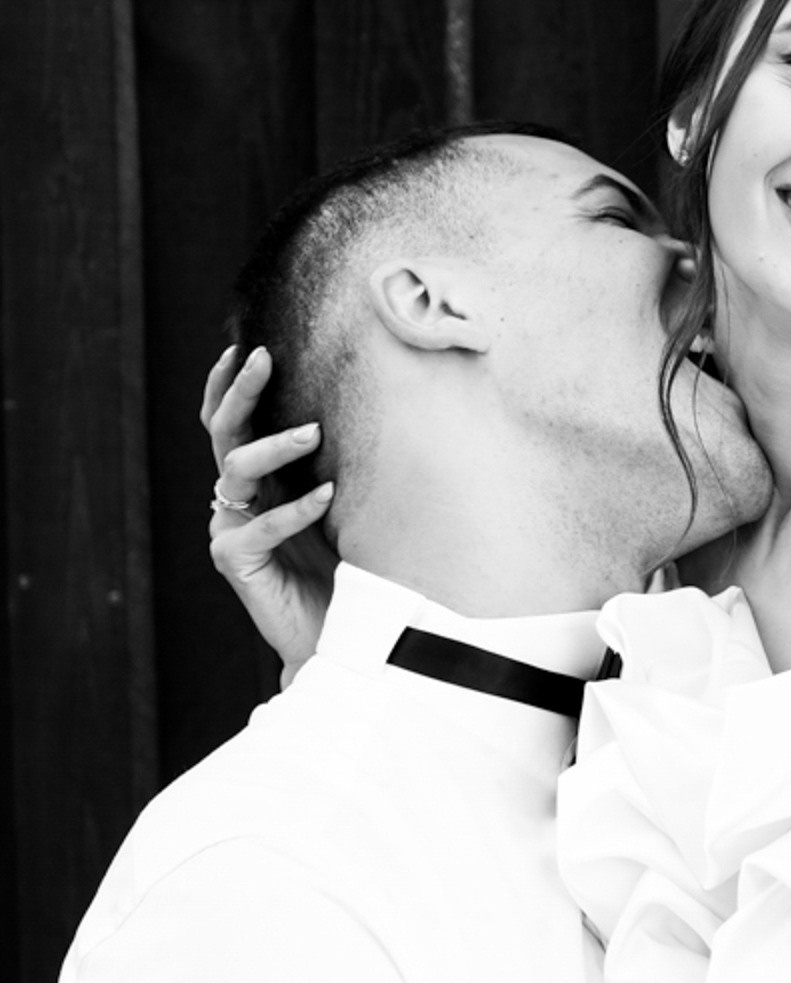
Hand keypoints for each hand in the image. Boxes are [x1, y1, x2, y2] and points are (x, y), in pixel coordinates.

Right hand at [202, 344, 334, 681]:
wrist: (342, 635)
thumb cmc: (352, 566)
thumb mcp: (349, 504)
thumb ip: (342, 463)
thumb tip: (374, 406)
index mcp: (258, 480)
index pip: (231, 423)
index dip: (229, 385)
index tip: (245, 346)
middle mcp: (236, 499)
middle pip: (224, 432)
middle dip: (241, 391)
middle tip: (263, 357)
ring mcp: (230, 529)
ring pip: (235, 470)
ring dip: (274, 446)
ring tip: (313, 430)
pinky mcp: (237, 563)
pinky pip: (259, 528)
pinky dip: (293, 509)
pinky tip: (327, 496)